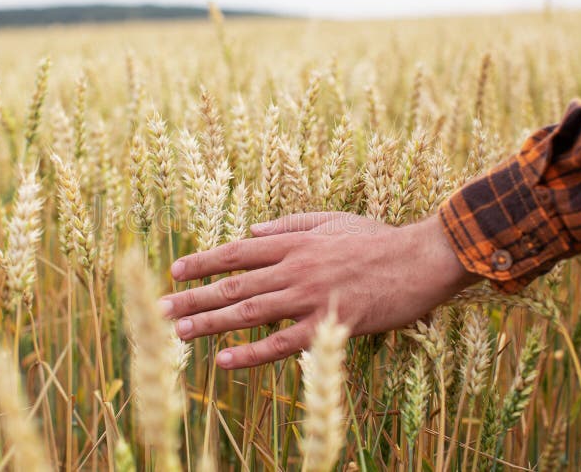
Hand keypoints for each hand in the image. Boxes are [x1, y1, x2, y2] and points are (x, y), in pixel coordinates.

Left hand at [159, 212, 478, 368]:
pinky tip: (224, 360)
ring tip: (178, 333)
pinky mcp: (328, 324)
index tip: (175, 271)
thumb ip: (288, 225)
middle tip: (159, 308)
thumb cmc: (378, 239)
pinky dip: (251, 352)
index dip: (203, 261)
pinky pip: (282, 342)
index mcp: (293, 243)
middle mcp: (293, 268)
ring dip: (209, 323)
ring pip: (248, 311)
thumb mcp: (330, 220)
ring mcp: (308, 297)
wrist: (421, 259)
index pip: (236, 252)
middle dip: (193, 296)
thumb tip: (251, 232)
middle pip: (233, 283)